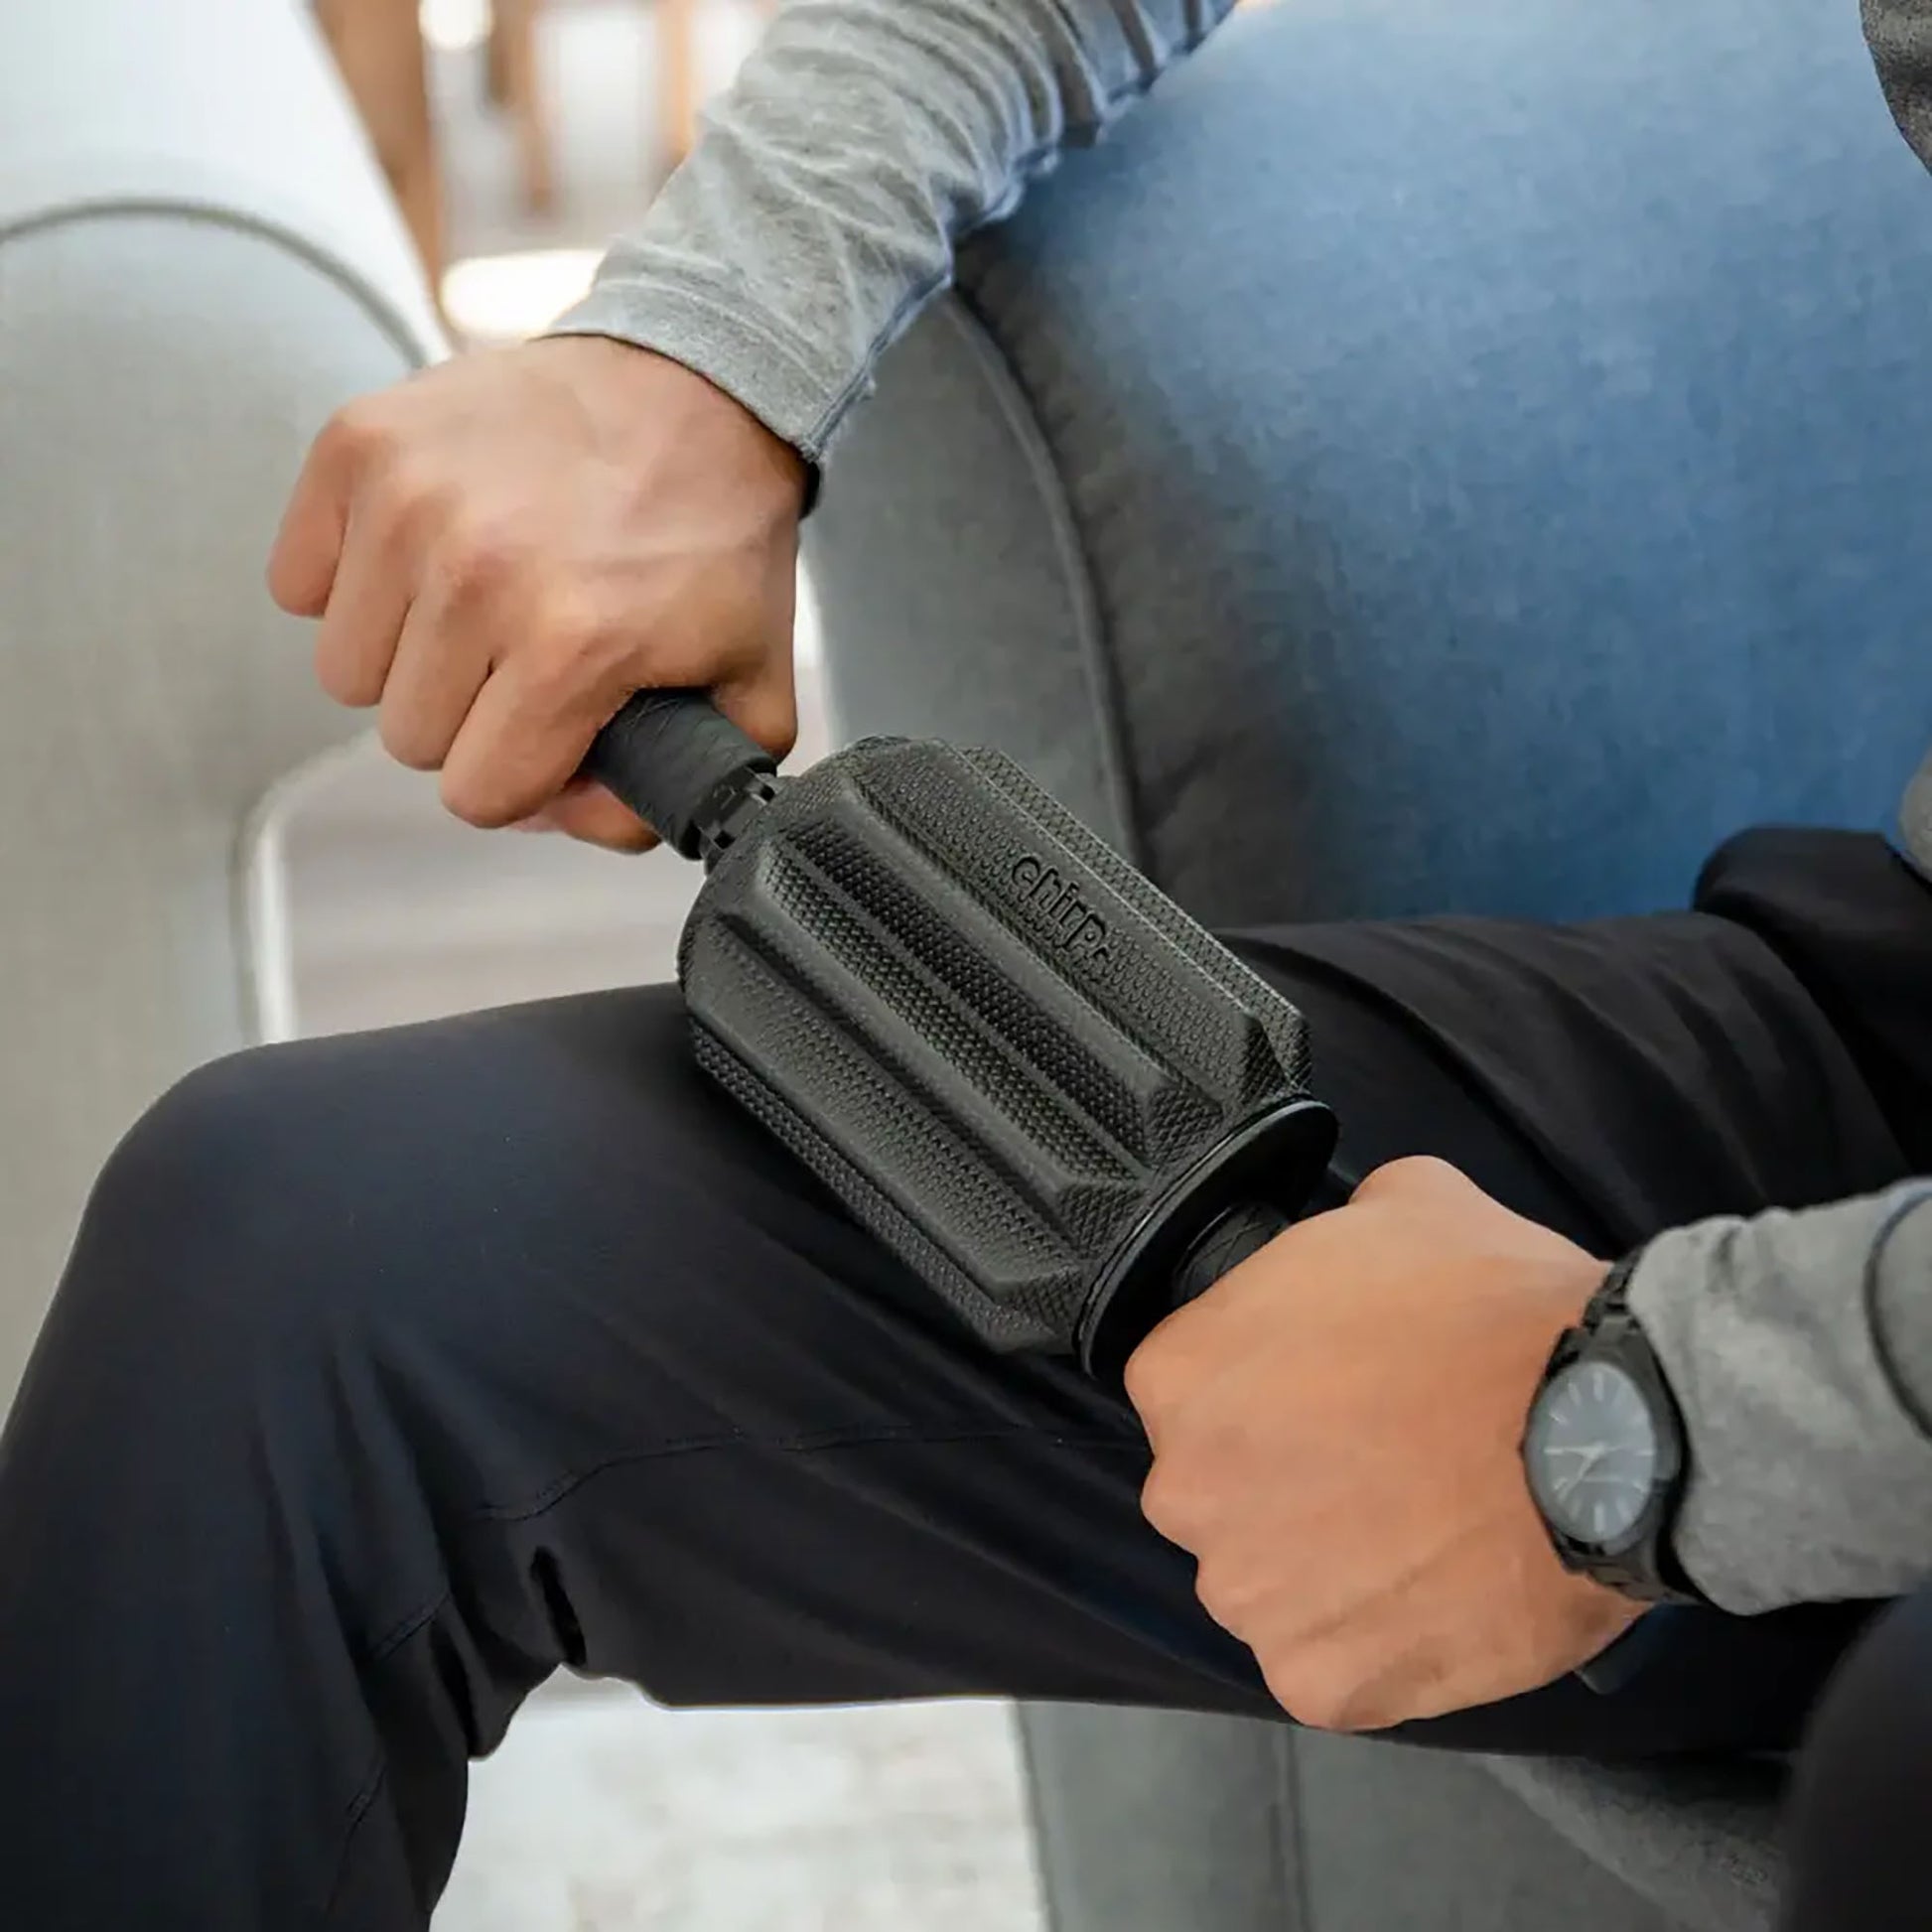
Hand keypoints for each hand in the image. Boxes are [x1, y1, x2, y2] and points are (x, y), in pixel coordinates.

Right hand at [269, 337, 807, 849]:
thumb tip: (575, 822)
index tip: (553, 732)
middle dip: (467, 719)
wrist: (692, 381)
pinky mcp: (356, 444)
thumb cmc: (714, 537)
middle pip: (407, 737)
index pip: (477, 795)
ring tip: (481, 605)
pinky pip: (299, 583)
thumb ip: (679, 788)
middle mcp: (477, 571)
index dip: (521, 778)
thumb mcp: (749, 686)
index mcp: (573, 644)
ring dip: (408, 657)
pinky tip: (429, 556)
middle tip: (524, 659)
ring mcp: (407, 500)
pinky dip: (354, 584)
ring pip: (347, 671)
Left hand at [1123, 1156, 1642, 1731]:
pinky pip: (1330, 1668)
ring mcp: (1253, 1597)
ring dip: (1325, 1568)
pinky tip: (1438, 1598)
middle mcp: (1188, 1492)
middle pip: (1219, 1491)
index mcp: (1182, 1374)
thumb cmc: (1497, 1306)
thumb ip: (1334, 1234)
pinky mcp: (1323, 1683)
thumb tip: (1347, 1242)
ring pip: (1269, 1585)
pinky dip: (1378, 1646)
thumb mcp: (1403, 1203)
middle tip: (1378, 1462)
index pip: (1191, 1385)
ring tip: (1421, 1534)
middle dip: (1281, 1480)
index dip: (1264, 1384)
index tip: (1329, 1387)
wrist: (1611, 1429)